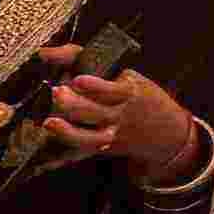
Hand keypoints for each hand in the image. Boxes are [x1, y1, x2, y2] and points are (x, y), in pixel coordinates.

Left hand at [44, 63, 203, 187]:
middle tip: (57, 93)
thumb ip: (84, 60)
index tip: (79, 80)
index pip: (111, 87)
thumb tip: (43, 53)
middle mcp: (119, 113)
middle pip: (96, 111)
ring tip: (49, 123)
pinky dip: (65, 158)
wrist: (170, 131)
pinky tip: (46, 161)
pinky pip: (82, 153)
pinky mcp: (104, 148)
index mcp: (128, 91)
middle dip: (75, 104)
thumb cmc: (139, 95)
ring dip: (69, 131)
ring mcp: (111, 133)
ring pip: (90, 137)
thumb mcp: (125, 74)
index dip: (93, 84)